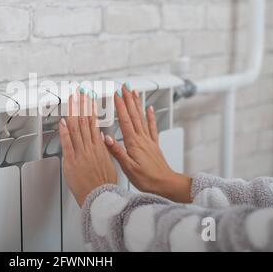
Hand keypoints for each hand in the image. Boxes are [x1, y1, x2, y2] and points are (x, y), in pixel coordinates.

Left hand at [59, 92, 116, 206]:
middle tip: (79, 92)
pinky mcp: (72, 162)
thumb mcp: (110, 163)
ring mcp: (81, 154)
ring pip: (76, 129)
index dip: (89, 109)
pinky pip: (67, 144)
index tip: (88, 98)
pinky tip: (62, 121)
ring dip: (73, 113)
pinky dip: (64, 132)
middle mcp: (90, 148)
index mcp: (100, 147)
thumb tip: (101, 138)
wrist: (101, 198)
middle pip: (84, 121)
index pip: (93, 123)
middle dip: (81, 105)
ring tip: (71, 100)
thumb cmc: (105, 185)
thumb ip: (104, 149)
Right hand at [104, 83, 191, 202]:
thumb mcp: (128, 168)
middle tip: (124, 87)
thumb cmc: (147, 179)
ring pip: (142, 118)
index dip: (120, 107)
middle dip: (128, 99)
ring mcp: (149, 140)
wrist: (165, 184)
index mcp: (134, 143)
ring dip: (137, 104)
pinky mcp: (154, 144)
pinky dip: (150, 116)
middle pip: (134, 115)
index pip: (125, 121)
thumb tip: (106, 138)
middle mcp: (142, 139)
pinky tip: (149, 109)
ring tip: (134, 92)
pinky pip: (152, 126)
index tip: (115, 95)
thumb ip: (117, 151)